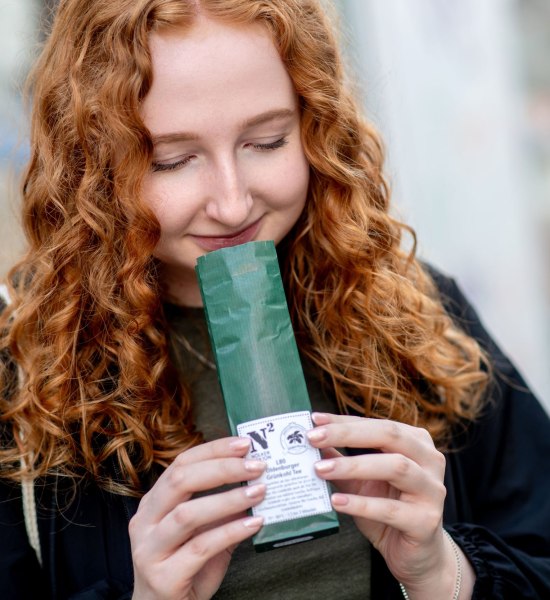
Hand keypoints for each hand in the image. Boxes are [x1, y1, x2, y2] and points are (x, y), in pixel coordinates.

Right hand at [129, 437, 265, 599]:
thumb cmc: (185, 570)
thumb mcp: (203, 532)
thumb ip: (223, 510)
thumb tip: (256, 483)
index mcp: (154, 503)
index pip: (181, 464)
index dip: (213, 450)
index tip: (244, 444)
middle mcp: (146, 521)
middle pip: (180, 481)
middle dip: (222, 468)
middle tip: (255, 466)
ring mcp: (150, 549)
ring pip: (188, 514)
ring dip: (228, 499)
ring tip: (258, 493)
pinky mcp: (163, 576)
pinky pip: (200, 547)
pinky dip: (230, 532)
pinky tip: (253, 524)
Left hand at [307, 413, 472, 598]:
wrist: (417, 555)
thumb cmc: (389, 508)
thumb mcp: (361, 481)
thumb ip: (340, 459)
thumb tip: (311, 441)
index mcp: (416, 442)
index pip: (376, 424)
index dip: (343, 421)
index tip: (314, 420)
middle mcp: (430, 460)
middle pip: (389, 435)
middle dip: (347, 434)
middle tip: (313, 437)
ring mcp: (432, 490)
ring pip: (396, 466)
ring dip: (353, 465)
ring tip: (321, 469)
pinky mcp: (426, 521)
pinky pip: (391, 509)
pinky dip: (361, 504)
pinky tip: (336, 501)